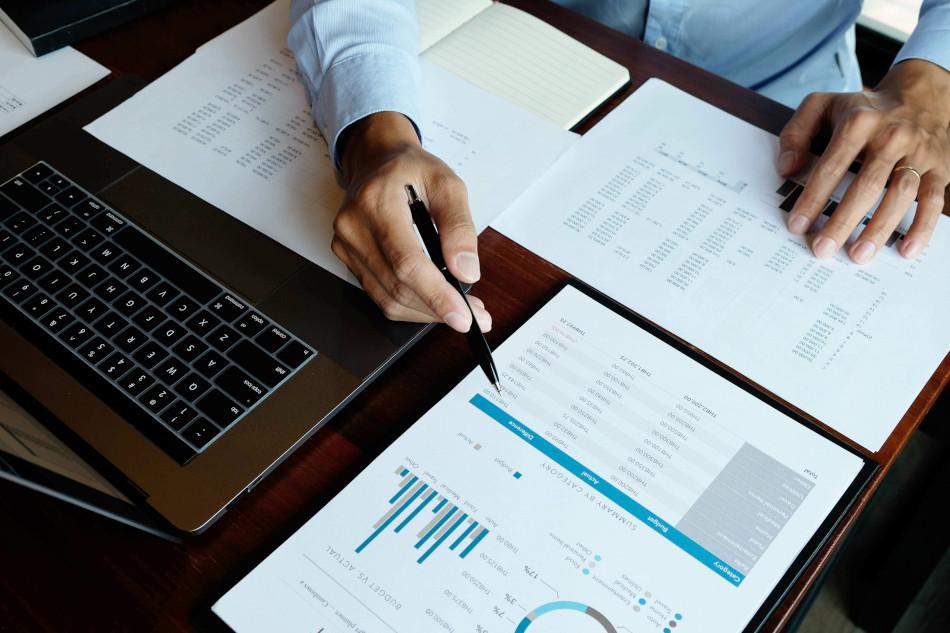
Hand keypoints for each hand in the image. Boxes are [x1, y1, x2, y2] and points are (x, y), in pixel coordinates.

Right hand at [332, 111, 490, 331]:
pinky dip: (410, 304)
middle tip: (473, 316)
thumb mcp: (447, 184)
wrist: (376, 160)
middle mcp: (354, 226)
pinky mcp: (347, 258)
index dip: (436, 295)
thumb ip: (459, 227)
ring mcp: (346, 245)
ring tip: (459, 309)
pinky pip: (379, 295)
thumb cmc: (410, 170)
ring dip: (426, 312)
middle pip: (396, 286)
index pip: (406, 262)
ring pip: (387, 298)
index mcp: (377, 202)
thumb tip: (467, 271)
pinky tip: (433, 301)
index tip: (463, 316)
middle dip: (438, 308)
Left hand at [778, 59, 949, 262]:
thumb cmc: (863, 109)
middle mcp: (891, 136)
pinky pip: (932, 200)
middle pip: (867, 184)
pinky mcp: (939, 167)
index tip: (797, 225)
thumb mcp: (822, 106)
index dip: (813, 198)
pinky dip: (922, 226)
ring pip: (901, 194)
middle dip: (843, 220)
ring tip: (858, 255)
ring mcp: (918, 153)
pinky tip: (907, 249)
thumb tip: (786, 168)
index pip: (832, 166)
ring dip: (880, 228)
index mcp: (859, 122)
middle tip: (823, 248)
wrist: (921, 95)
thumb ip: (796, 133)